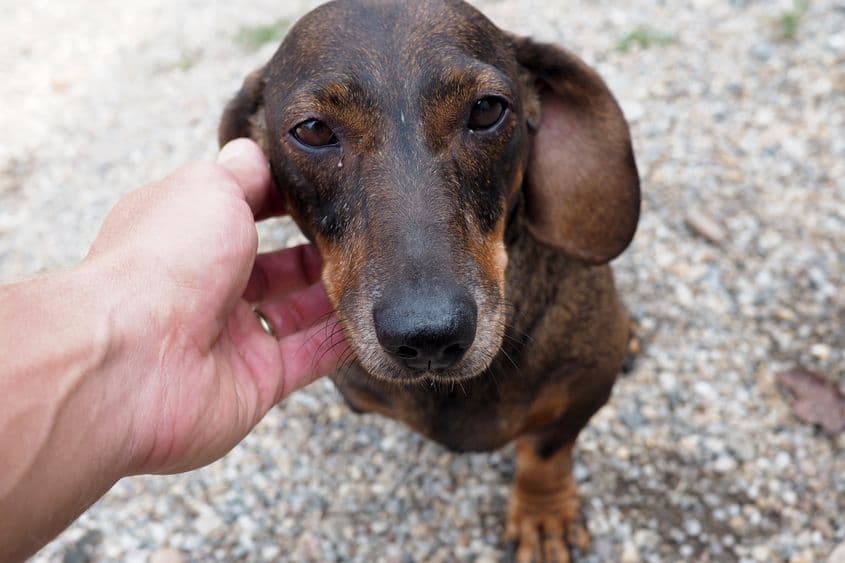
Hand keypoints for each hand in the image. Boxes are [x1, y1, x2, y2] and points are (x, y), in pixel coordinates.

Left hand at [86, 139, 346, 473]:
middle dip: (315, 252)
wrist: (134, 360)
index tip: (327, 191)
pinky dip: (342, 341)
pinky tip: (375, 320)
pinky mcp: (255, 382)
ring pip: (296, 313)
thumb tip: (258, 154)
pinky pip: (311, 357)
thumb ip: (243, 173)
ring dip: (336, 295)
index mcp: (185, 235)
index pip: (241, 213)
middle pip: (272, 268)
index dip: (283, 202)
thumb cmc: (166, 261)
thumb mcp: (208, 189)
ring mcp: (230, 338)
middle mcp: (204, 287)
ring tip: (378, 274)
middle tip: (361, 237)